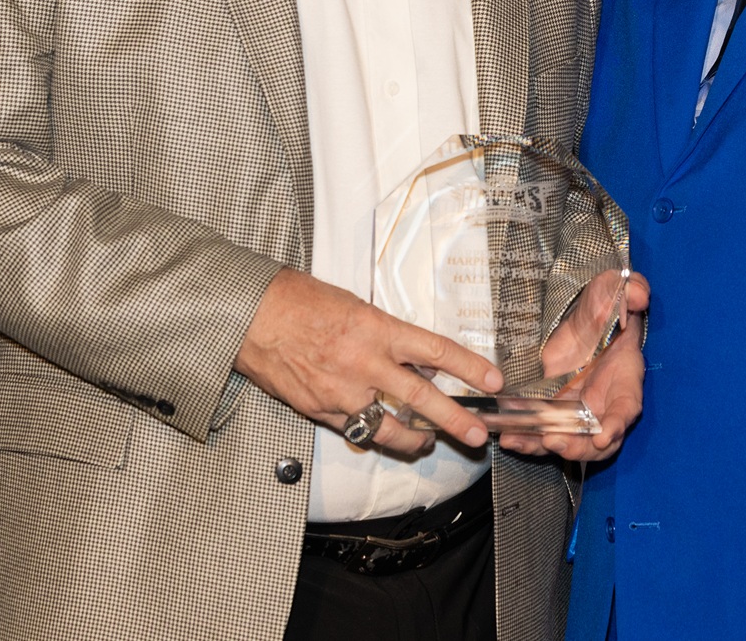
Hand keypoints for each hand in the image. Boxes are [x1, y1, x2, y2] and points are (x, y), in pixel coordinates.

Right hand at [235, 268, 502, 454]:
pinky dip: (374, 435)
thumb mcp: (353, 305)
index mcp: (377, 328)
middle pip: (421, 397)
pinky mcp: (320, 410)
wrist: (251, 315)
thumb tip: (413, 357)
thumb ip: (385, 334)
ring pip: (390, 426)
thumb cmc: (300, 301)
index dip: (469, 367)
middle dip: (454, 418)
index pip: (435, 350)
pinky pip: (357, 431)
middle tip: (477, 433)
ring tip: (430, 444)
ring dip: (416, 439)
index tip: (494, 380)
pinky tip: (386, 436)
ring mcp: (342, 391)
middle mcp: (364, 362)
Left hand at [498, 270, 650, 461]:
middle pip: (597, 440)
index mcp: (626, 381)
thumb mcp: (616, 292)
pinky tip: (507, 435)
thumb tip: (636, 295)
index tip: (602, 436)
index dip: (616, 424)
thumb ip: (631, 291)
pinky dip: (527, 438)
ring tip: (517, 441)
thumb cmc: (605, 308)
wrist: (584, 319)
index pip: (626, 408)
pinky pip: (542, 433)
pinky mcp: (555, 412)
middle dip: (577, 446)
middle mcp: (604, 405)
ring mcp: (579, 413)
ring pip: (567, 442)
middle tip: (555, 441)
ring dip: (542, 446)